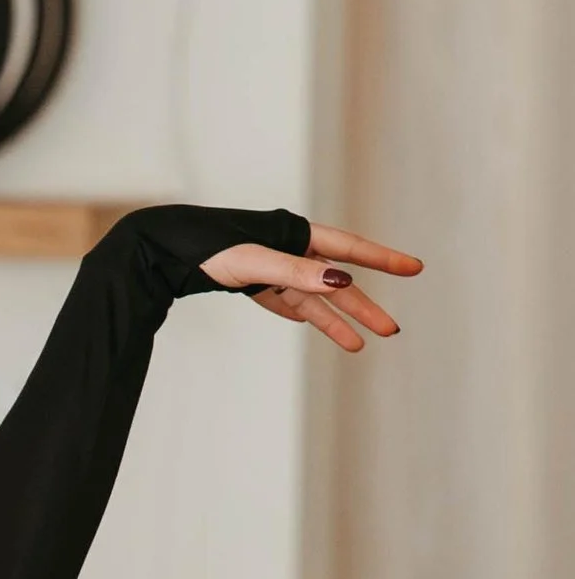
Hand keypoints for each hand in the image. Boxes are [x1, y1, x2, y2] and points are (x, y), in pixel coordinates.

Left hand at [199, 219, 420, 354]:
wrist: (163, 249)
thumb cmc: (207, 248)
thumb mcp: (253, 262)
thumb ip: (297, 272)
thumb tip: (343, 281)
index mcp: (295, 234)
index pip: (349, 249)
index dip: (383, 259)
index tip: (415, 268)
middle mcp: (289, 248)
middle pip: (335, 282)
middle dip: (363, 307)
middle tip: (392, 330)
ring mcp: (272, 267)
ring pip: (313, 298)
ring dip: (336, 321)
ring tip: (361, 345)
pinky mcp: (253, 282)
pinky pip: (286, 302)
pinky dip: (303, 314)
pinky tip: (319, 326)